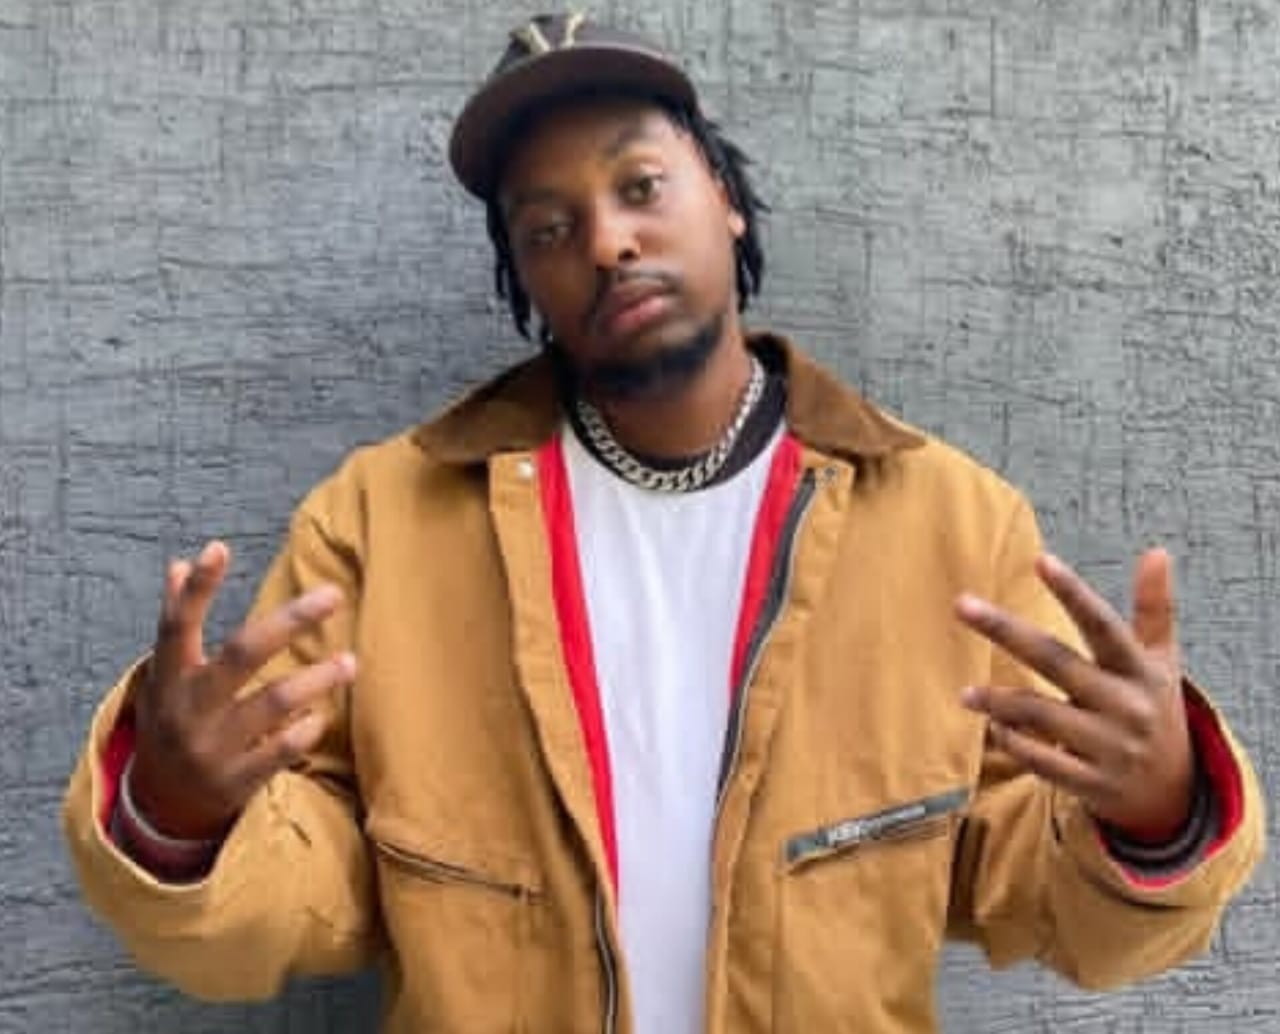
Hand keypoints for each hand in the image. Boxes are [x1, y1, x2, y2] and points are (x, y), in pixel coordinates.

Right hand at [128, 540, 356, 839]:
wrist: (161, 806)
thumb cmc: (174, 722)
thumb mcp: (164, 677)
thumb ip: (175, 623)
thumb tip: (178, 563)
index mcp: (170, 678)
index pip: (177, 625)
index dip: (196, 588)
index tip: (218, 547)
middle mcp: (190, 708)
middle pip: (242, 655)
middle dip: (290, 621)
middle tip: (333, 594)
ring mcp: (213, 746)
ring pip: (273, 703)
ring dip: (316, 678)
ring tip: (350, 661)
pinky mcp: (237, 780)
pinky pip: (281, 752)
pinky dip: (306, 730)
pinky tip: (323, 715)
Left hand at [956, 548, 1193, 838]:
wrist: (1173, 794)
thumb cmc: (1154, 710)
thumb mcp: (1163, 661)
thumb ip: (1155, 608)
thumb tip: (1157, 551)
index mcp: (1141, 670)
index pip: (1103, 625)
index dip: (1073, 593)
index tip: (1041, 560)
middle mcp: (1125, 705)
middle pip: (1057, 661)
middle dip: (1007, 631)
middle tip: (961, 604)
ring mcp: (1108, 747)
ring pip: (1042, 714)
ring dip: (999, 701)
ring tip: (964, 693)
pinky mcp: (1091, 783)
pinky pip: (1043, 761)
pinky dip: (1014, 743)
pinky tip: (993, 728)